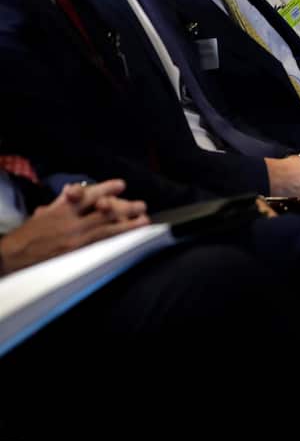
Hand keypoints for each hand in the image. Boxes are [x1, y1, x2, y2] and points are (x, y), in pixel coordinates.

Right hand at [1, 180, 148, 273]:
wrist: (12, 255)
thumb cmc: (28, 235)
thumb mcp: (43, 214)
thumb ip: (61, 202)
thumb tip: (74, 190)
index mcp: (60, 208)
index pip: (86, 195)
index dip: (105, 189)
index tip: (121, 185)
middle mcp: (69, 221)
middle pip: (101, 211)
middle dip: (124, 207)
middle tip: (141, 204)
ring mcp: (74, 238)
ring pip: (106, 228)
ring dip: (127, 224)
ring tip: (145, 220)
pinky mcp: (76, 253)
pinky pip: (100, 245)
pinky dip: (117, 240)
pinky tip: (130, 239)